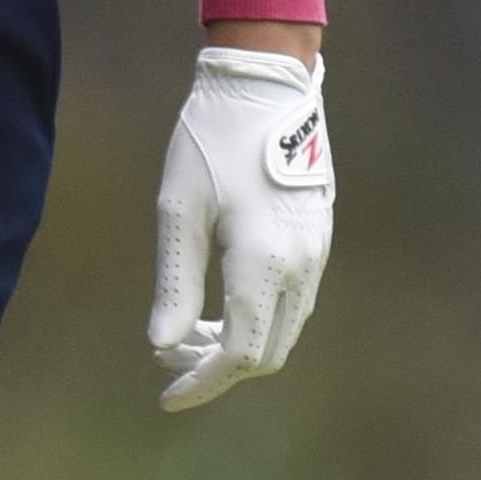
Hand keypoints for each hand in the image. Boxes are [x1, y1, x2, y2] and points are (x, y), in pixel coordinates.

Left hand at [149, 45, 333, 410]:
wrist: (263, 84)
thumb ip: (175, 282)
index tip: (165, 396)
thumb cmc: (210, 139)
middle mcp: (300, 266)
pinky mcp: (317, 237)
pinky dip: (258, 319)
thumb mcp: (178, 208)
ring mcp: (316, 252)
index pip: (241, 354)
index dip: (203, 382)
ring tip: (186, 336)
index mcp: (264, 262)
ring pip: (284, 329)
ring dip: (239, 345)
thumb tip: (163, 346)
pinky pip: (293, 302)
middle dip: (217, 367)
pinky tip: (220, 306)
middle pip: (268, 352)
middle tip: (167, 361)